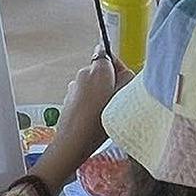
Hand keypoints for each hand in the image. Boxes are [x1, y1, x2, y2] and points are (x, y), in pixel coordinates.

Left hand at [31, 48, 133, 187]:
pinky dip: (91, 102)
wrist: (74, 142)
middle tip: (117, 100)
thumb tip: (125, 71)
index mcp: (98, 68)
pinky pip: (85, 96)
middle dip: (110, 81)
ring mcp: (73, 86)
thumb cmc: (100, 120)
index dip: (118, 66)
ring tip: (106, 112)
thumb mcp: (124, 97)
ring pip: (93, 84)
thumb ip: (127, 77)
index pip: (108, 54)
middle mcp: (83, 73)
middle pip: (101, 70)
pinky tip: (95, 117)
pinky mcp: (68, 99)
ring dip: (100, 93)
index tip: (123, 80)